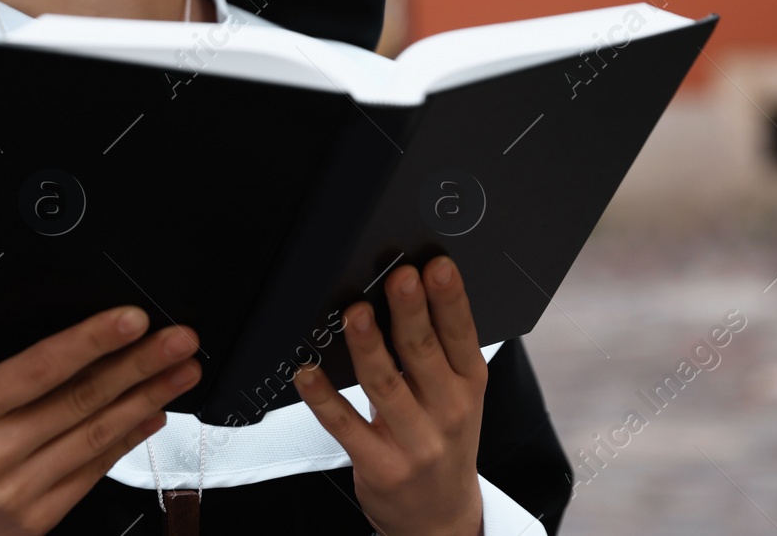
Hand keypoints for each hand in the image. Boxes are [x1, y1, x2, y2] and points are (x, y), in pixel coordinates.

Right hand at [0, 306, 200, 535]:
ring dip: (148, 399)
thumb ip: (13, 374)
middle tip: (179, 340)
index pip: (40, 367)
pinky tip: (151, 414)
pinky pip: (93, 472)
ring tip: (180, 373)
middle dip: (141, 365)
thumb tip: (86, 342)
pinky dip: (128, 439)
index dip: (92, 340)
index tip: (133, 319)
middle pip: (81, 400)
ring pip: (96, 436)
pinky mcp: (35, 519)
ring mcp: (16, 491)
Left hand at [293, 255, 485, 535]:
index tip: (436, 266)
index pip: (462, 335)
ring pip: (384, 385)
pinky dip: (322, 397)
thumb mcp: (459, 396)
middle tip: (397, 277)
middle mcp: (447, 412)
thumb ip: (438, 349)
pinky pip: (344, 425)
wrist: (442, 517)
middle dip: (409, 312)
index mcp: (470, 385)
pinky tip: (307, 372)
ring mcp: (414, 442)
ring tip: (354, 315)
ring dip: (368, 347)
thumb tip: (407, 289)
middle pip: (423, 354)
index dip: (450, 299)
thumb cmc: (445, 441)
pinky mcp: (379, 465)